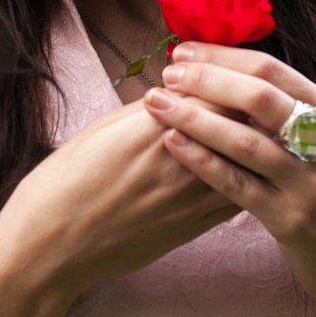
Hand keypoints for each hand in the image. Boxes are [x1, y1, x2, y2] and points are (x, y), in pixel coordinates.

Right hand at [0, 98, 242, 306]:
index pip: (218, 89)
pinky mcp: (196, 226)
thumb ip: (150, 110)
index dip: (230, 79)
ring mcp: (194, 196)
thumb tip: (178, 93)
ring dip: (256, 144)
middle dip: (252, 108)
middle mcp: (183, 158)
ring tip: (261, 132)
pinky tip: (248, 168)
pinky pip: (240, 197)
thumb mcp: (105, 128)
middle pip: (242, 122)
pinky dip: (248, 178)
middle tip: (260, 98)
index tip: (232, 74)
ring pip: (249, 161)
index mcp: (157, 125)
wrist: (54, 242)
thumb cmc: (68, 180)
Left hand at [141, 42, 315, 315]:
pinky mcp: (290, 220)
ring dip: (194, 116)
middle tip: (168, 73)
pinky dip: (202, 161)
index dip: (223, 56)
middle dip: (207, 79)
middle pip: (258, 96)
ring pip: (244, 140)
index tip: (185, 49)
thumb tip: (230, 71)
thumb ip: (287, 111)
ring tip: (156, 103)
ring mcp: (308, 183)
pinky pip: (237, 184)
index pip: (271, 68)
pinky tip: (173, 144)